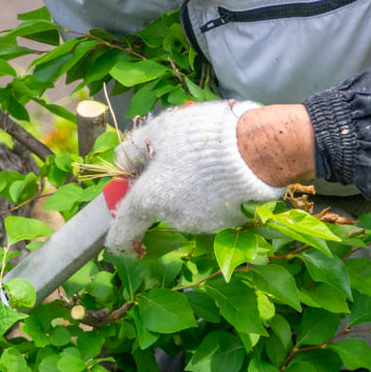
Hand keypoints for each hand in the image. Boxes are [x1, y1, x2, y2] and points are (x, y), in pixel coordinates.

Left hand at [105, 100, 288, 252]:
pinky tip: (222, 174)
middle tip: (176, 162)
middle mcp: (172, 218)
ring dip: (187, 192)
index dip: (117, 237)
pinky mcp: (226, 223)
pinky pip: (209, 209)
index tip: (115, 240)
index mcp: (150, 198)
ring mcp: (201, 224)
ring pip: (185, 209)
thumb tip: (122, 165)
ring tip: (205, 163)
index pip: (124, 230)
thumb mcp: (159, 131)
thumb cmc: (200, 137)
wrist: (255, 150)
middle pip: (158, 210)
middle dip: (162, 193)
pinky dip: (210, 196)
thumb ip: (133, 150)